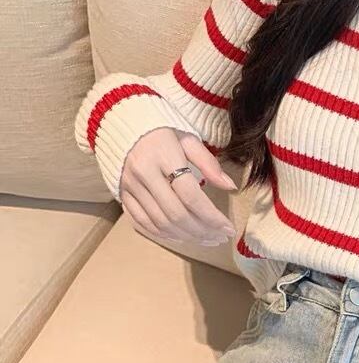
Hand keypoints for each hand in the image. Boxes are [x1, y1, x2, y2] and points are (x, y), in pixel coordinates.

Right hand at [119, 127, 238, 245]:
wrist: (122, 123)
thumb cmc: (162, 131)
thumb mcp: (189, 139)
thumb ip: (209, 163)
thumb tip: (231, 187)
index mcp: (162, 156)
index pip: (191, 196)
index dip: (212, 217)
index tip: (229, 228)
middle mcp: (143, 173)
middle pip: (176, 214)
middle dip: (202, 231)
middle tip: (220, 237)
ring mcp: (130, 186)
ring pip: (160, 223)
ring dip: (187, 237)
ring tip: (207, 239)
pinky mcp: (122, 195)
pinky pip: (142, 223)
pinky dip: (164, 234)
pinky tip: (182, 237)